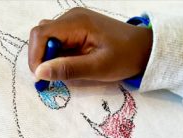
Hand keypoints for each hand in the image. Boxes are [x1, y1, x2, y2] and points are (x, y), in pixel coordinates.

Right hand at [28, 7, 153, 81]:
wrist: (147, 48)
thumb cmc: (126, 57)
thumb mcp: (99, 67)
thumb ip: (69, 69)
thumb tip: (39, 72)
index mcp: (77, 22)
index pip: (41, 34)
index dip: (36, 56)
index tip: (42, 77)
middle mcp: (73, 16)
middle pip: (42, 34)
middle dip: (42, 57)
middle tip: (53, 77)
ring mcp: (76, 20)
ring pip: (49, 37)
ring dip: (51, 56)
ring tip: (64, 71)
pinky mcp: (79, 27)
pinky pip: (60, 38)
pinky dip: (60, 53)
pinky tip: (73, 63)